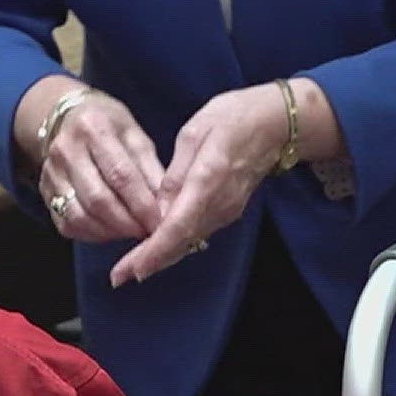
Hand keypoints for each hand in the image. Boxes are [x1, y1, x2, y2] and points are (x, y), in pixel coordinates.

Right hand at [38, 91, 165, 243]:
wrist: (67, 117)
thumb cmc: (109, 126)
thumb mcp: (135, 135)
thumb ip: (151, 170)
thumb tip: (167, 208)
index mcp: (93, 128)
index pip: (120, 174)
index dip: (142, 204)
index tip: (160, 223)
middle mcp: (66, 149)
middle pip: (98, 199)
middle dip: (127, 223)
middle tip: (148, 233)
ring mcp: (50, 172)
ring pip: (79, 216)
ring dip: (110, 232)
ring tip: (131, 233)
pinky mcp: (44, 191)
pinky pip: (67, 224)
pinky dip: (92, 234)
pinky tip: (110, 231)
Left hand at [109, 84, 287, 285]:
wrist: (275, 123)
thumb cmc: (232, 118)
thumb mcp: (195, 132)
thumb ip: (175, 173)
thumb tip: (158, 209)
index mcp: (208, 180)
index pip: (178, 226)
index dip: (154, 251)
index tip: (133, 269)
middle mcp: (220, 203)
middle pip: (182, 242)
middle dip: (150, 262)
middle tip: (119, 277)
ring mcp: (227, 210)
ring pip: (190, 241)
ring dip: (161, 255)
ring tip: (130, 266)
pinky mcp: (229, 210)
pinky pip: (198, 231)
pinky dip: (175, 242)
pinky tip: (156, 245)